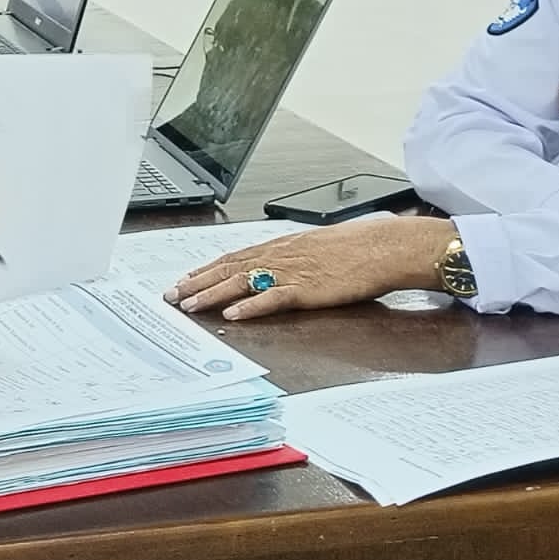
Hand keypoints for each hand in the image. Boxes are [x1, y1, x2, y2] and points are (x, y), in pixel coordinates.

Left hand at [163, 217, 457, 320]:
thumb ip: (295, 256)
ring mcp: (293, 272)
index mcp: (284, 245)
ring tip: (190, 304)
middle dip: (198, 281)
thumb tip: (278, 266)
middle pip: (230, 267)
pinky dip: (250, 306)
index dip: (208, 267)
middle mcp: (281, 255)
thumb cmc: (359, 246)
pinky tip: (232, 314)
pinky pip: (273, 298)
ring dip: (212, 294)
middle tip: (172, 294)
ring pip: (242, 281)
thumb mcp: (318, 247)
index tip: (186, 277)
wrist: (386, 246)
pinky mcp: (308, 289)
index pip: (236, 255)